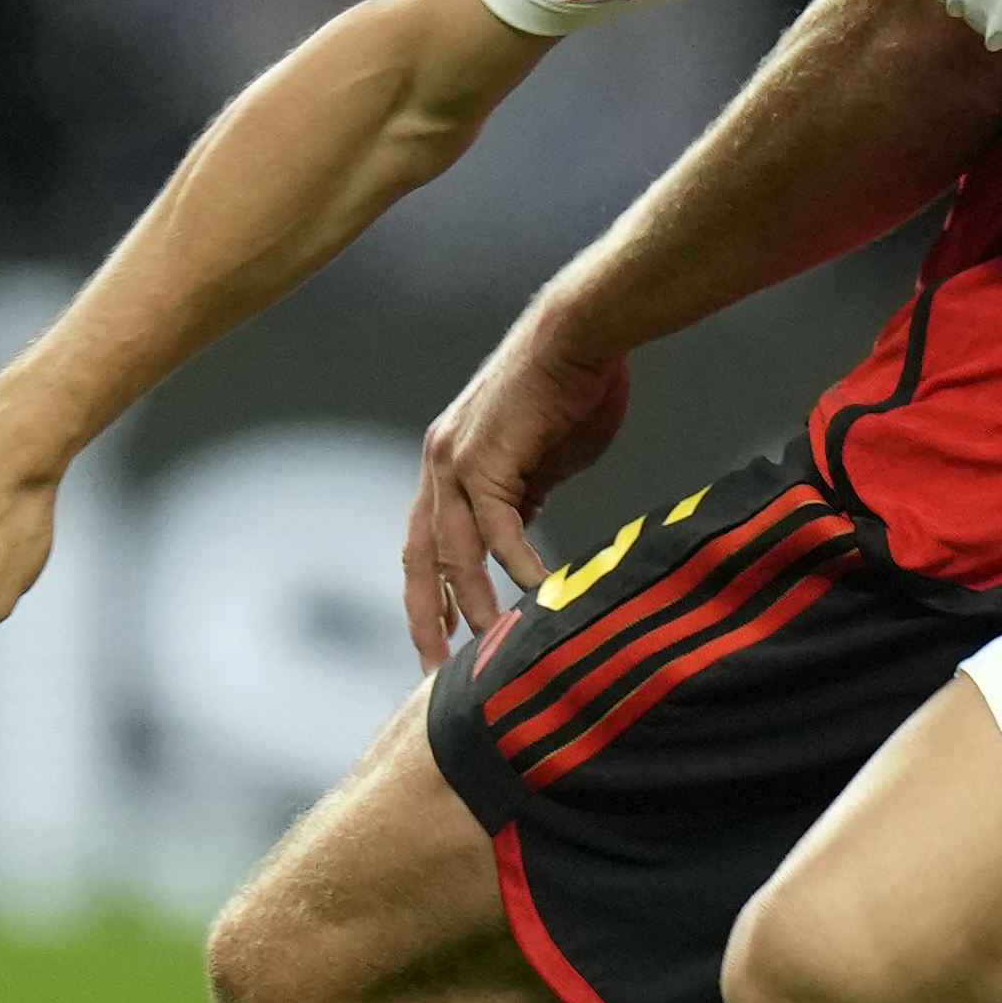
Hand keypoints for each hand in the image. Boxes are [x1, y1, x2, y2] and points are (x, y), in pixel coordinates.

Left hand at [405, 314, 633, 659]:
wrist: (581, 333)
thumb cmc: (574, 389)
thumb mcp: (543, 460)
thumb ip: (525, 498)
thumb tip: (520, 545)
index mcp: (448, 466)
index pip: (426, 545)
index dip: (432, 596)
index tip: (442, 641)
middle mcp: (439, 465)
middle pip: (420, 559)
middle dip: (427, 617)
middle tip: (437, 670)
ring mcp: (455, 461)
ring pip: (454, 552)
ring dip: (475, 603)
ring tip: (496, 647)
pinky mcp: (484, 457)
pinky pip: (497, 528)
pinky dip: (516, 565)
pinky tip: (538, 595)